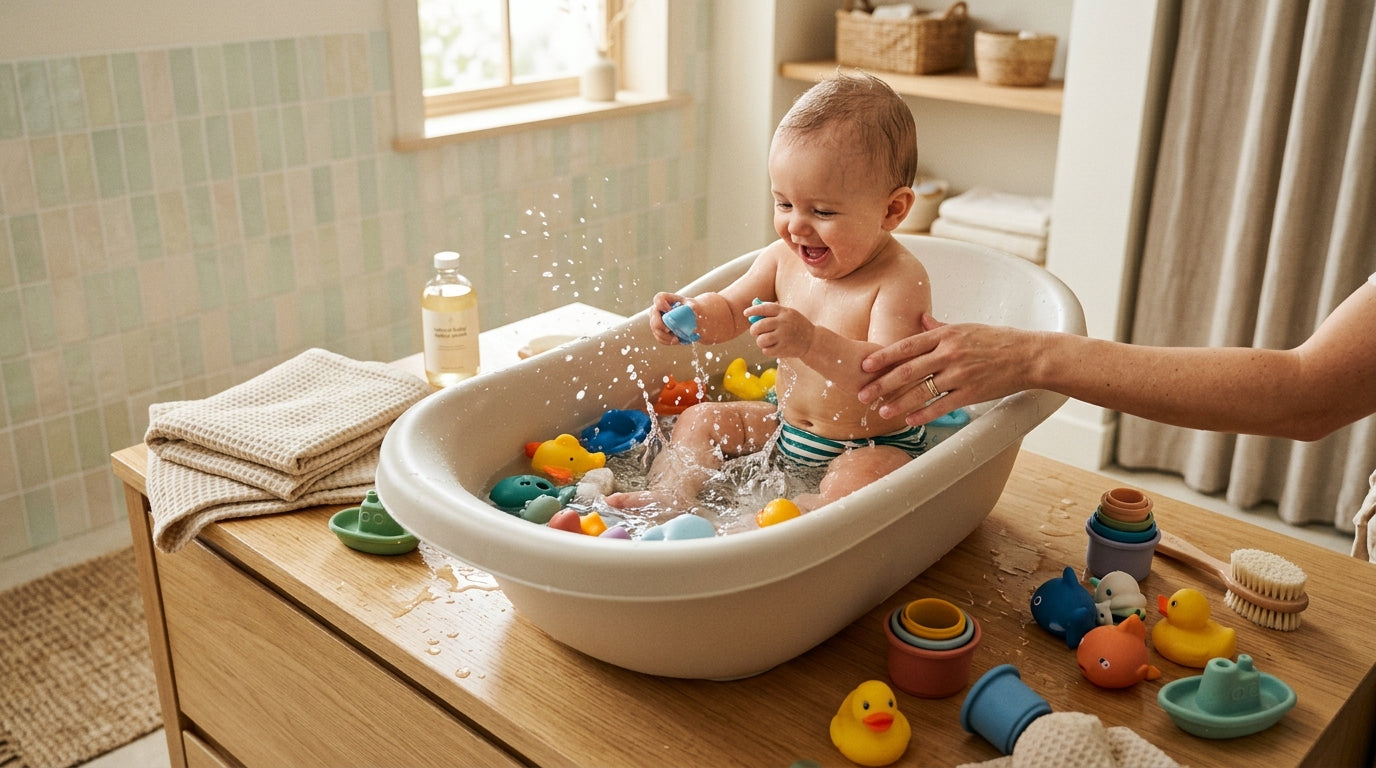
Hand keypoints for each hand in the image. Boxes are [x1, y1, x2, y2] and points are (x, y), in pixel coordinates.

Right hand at [649, 292, 688, 345]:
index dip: (662, 305)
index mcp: (666, 300)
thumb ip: (692, 306)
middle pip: (654, 318)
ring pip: (656, 330)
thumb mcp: (694, 306)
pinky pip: (659, 338)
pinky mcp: (658, 331)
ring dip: (666, 336)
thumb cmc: (693, 310)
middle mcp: (658, 309)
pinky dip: (668, 341)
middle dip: (661, 326)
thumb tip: (691, 308)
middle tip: (670, 330)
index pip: (658, 299)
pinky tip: (677, 340)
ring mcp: (656, 321)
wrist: (693, 319)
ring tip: (678, 338)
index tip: (670, 311)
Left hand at [748, 302, 813, 357]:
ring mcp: (784, 336)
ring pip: (761, 340)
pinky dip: (767, 350)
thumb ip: (772, 312)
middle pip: (759, 326)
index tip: (745, 313)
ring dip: (760, 341)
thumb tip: (753, 311)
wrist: (812, 341)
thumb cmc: (797, 326)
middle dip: (754, 330)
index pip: (764, 308)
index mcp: (784, 312)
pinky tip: (773, 347)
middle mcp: (783, 323)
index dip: (753, 310)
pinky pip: (766, 350)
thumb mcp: (788, 314)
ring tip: (766, 341)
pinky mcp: (784, 349)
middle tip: (755, 332)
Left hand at [858, 314, 1032, 425]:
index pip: (907, 346)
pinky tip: (909, 420)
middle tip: (863, 394)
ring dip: (898, 402)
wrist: (1028, 356)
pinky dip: (924, 414)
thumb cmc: (997, 340)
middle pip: (908, 370)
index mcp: (946, 335)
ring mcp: (960, 374)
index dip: (883, 356)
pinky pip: (942, 405)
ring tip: (882, 410)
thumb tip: (920, 318)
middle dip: (882, 383)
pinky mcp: (971, 393)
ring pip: (922, 390)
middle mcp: (949, 353)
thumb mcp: (966, 328)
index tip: (865, 365)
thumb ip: (939, 326)